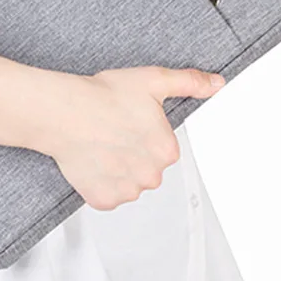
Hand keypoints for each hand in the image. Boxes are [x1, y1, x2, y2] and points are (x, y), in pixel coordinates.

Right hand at [48, 66, 225, 210]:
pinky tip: (93, 162)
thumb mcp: (154, 80)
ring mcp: (127, 190)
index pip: (164, 149)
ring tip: (102, 146)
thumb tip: (216, 84)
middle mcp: (150, 176)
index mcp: (166, 151)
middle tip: (115, 133)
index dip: (147, 135)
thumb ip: (190, 82)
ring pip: (129, 183)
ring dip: (119, 170)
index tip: (131, 124)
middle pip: (148, 169)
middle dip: (134, 155)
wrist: (64, 112)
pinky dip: (101, 183)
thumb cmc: (103, 97)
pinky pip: (109, 195)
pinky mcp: (104, 199)